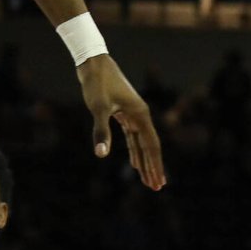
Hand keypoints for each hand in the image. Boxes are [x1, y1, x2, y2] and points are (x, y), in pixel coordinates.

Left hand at [76, 53, 164, 188]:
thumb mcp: (98, 108)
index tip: (158, 182)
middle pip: (149, 147)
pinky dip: (134, 150)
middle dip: (152, 167)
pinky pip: (131, 136)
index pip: (151, 146)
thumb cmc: (96, 83)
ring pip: (141, 142)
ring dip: (144, 160)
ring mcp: (132, 113)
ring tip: (147, 179)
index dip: (155, 165)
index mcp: (140, 115)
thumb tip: (101, 154)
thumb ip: (101, 131)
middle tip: (155, 187)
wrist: (92, 62)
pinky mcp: (122, 112)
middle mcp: (140, 115)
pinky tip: (134, 162)